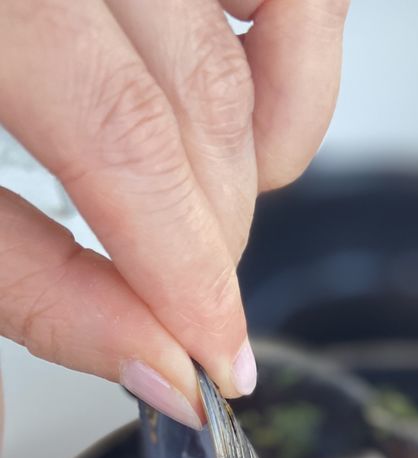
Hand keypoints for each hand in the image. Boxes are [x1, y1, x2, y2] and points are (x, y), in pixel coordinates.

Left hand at [0, 0, 348, 425]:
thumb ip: (27, 277)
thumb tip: (153, 361)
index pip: (122, 134)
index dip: (187, 270)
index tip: (216, 359)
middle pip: (203, 91)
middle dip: (218, 232)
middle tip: (188, 302)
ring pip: (279, 20)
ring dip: (265, 145)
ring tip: (206, 204)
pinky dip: (288, 64)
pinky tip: (235, 113)